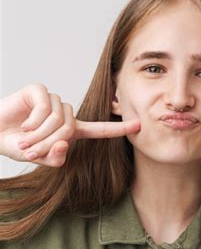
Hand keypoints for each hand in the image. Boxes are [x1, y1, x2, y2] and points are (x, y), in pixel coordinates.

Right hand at [0, 84, 140, 166]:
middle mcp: (65, 113)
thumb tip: (66, 144)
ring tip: (24, 140)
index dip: (118, 128)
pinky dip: (33, 122)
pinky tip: (22, 126)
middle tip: (30, 151)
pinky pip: (46, 107)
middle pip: (71, 128)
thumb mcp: (36, 157)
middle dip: (50, 143)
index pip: (99, 129)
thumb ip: (53, 157)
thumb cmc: (14, 144)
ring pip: (60, 119)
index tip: (138, 125)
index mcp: (70, 130)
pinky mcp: (40, 91)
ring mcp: (53, 100)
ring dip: (39, 135)